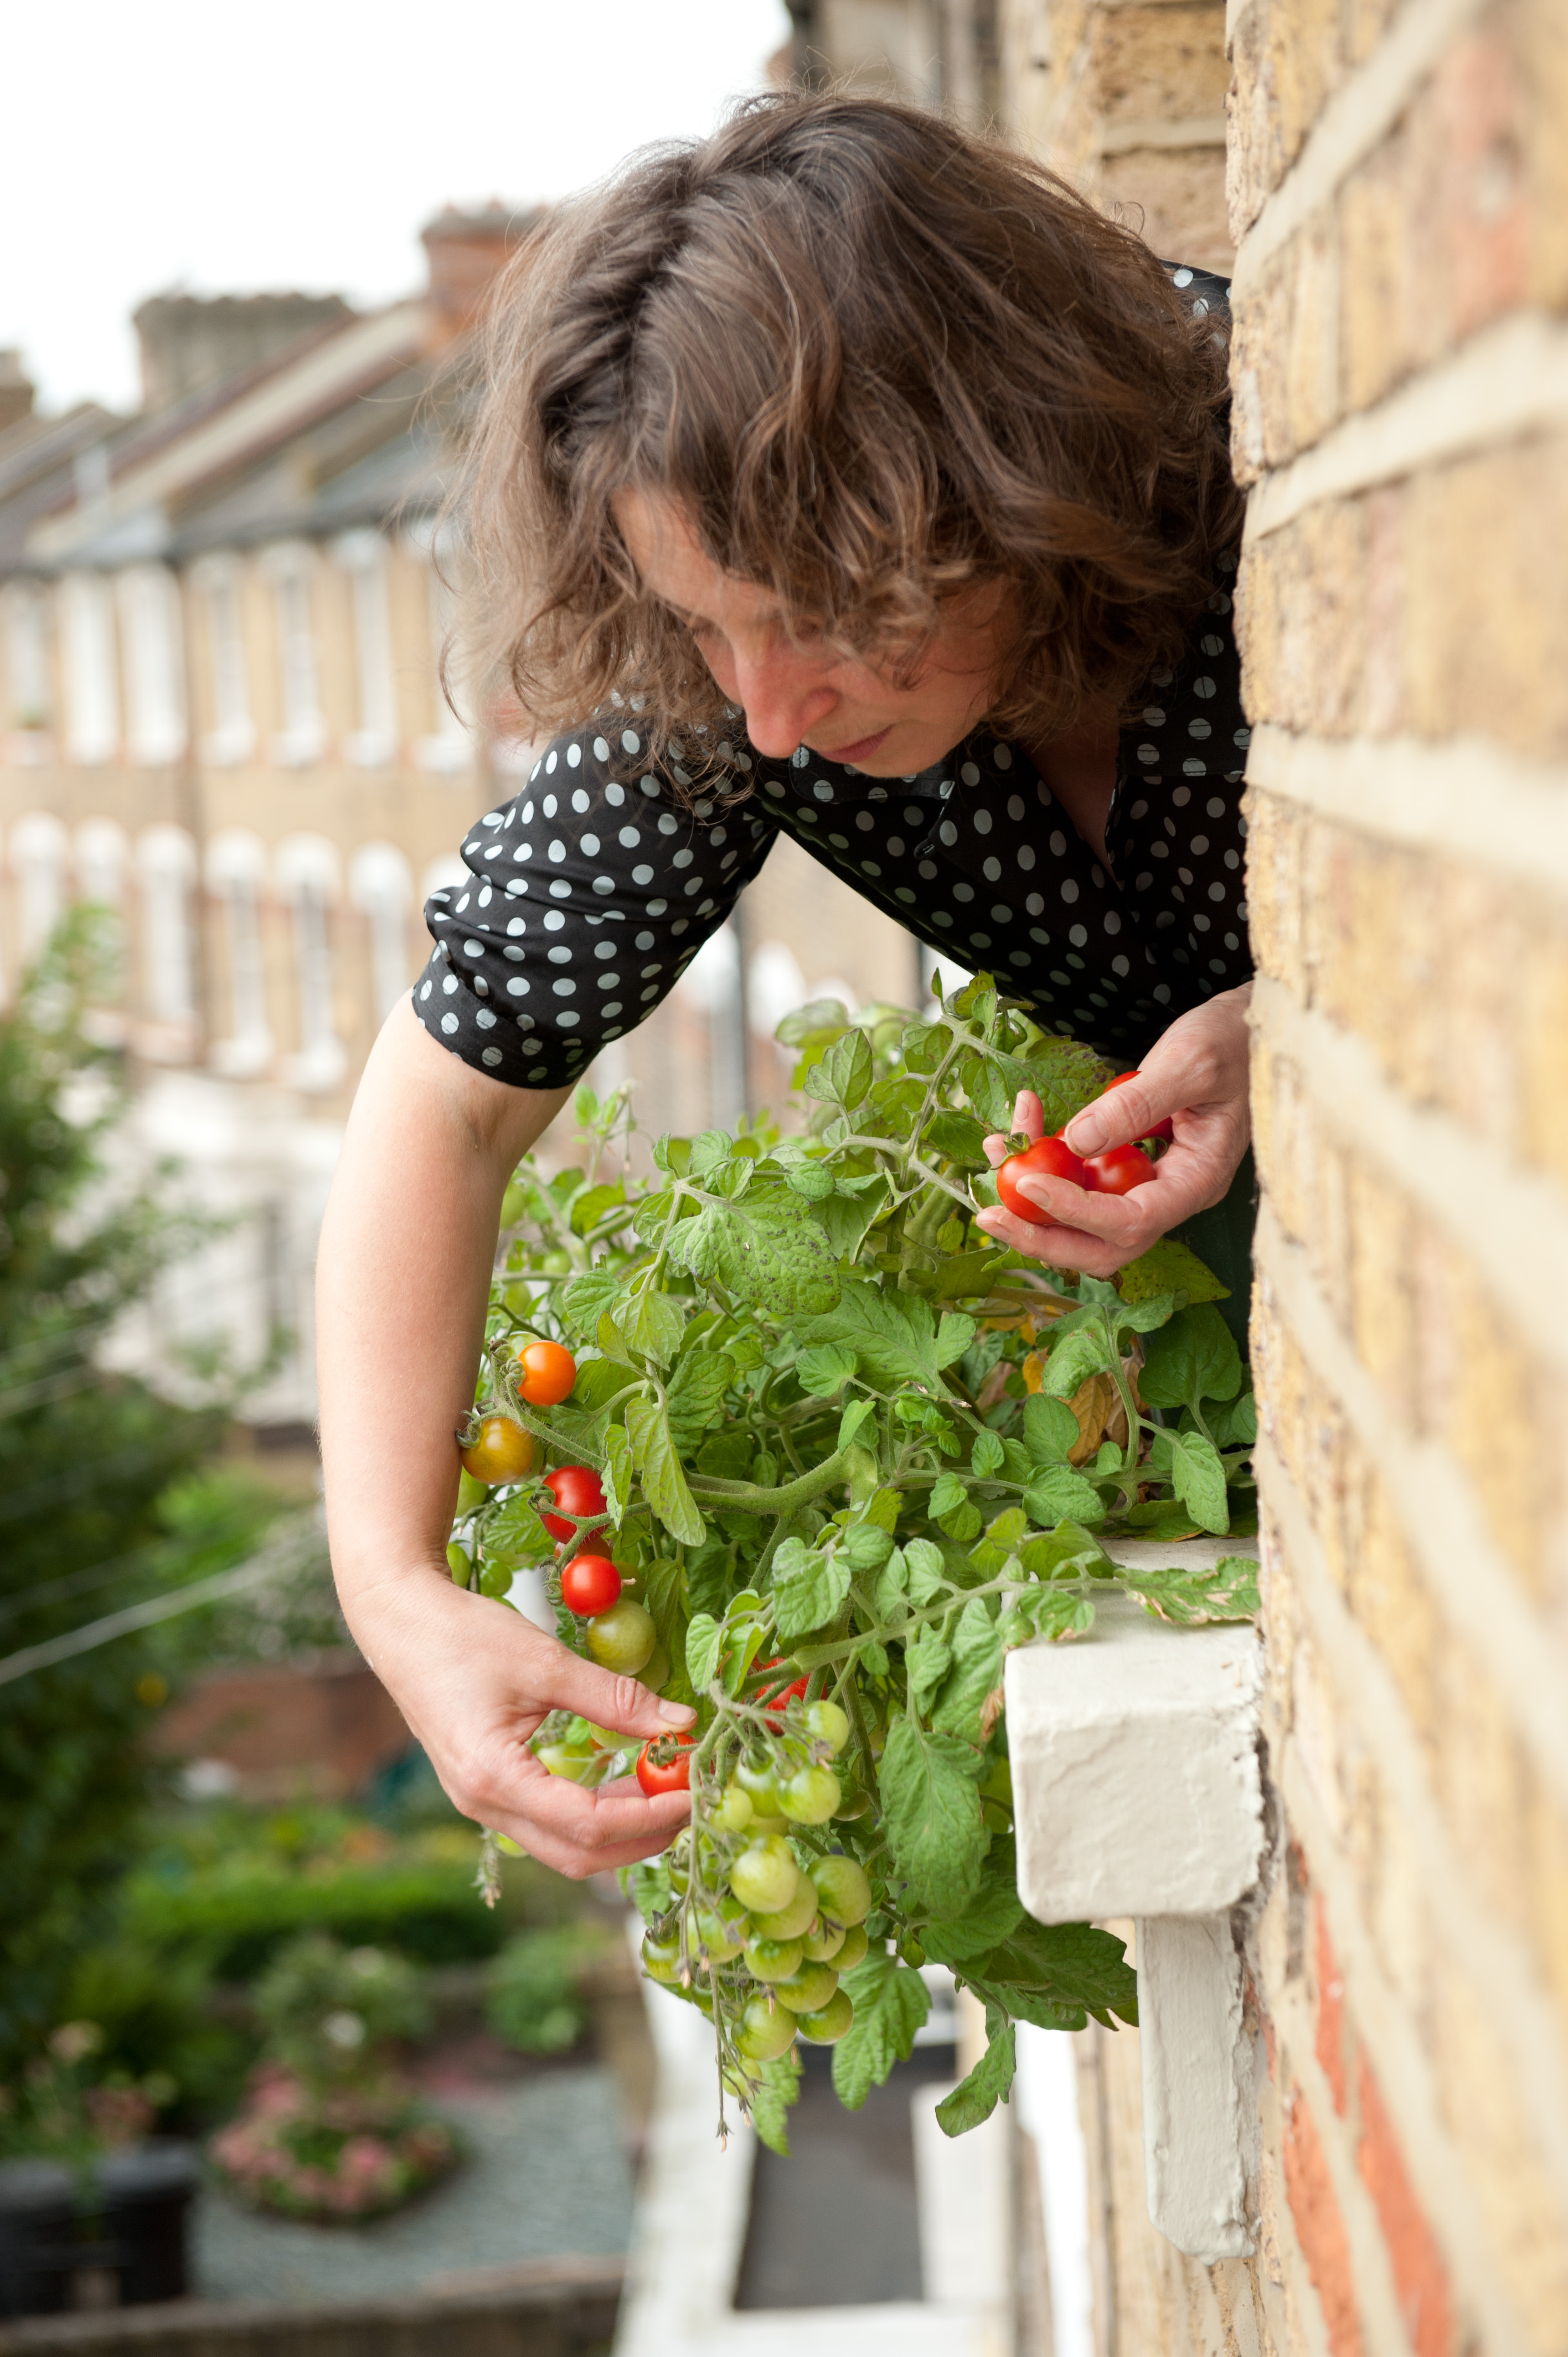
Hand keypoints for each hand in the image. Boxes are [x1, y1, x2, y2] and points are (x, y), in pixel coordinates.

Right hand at [344, 1562, 694, 1878]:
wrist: (400, 1621)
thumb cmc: (464, 1636)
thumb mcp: (546, 1662)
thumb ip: (615, 1698)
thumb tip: (681, 1722)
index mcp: (493, 1778)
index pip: (587, 1825)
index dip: (647, 1816)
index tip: (692, 1793)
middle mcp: (482, 1806)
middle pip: (576, 1855)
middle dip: (640, 1838)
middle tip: (689, 1802)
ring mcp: (480, 1803)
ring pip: (562, 1847)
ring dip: (619, 1831)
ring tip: (665, 1792)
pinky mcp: (484, 1790)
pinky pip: (546, 1823)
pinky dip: (592, 1815)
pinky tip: (623, 1783)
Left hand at [973, 985, 1251, 1278]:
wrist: (1244, 1029)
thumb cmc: (1231, 1043)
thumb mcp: (1189, 1064)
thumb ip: (1137, 1105)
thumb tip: (1077, 1143)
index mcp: (1197, 1182)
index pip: (1130, 1221)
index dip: (1074, 1211)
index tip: (1027, 1182)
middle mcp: (1170, 1195)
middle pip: (1101, 1245)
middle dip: (1042, 1236)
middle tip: (988, 1215)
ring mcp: (1147, 1183)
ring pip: (1082, 1219)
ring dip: (1031, 1198)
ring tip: (992, 1150)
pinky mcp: (1127, 1163)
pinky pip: (1079, 1179)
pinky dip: (1043, 1159)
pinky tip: (1019, 1126)